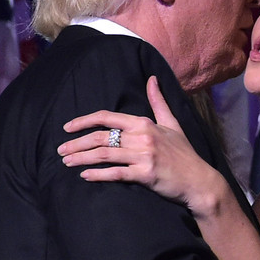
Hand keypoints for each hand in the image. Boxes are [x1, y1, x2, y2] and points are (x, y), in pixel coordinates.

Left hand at [58, 77, 226, 216]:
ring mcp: (144, 155)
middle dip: (77, 143)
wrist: (199, 181)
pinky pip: (115, 173)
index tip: (68, 127)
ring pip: (104, 154)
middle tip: (61, 150)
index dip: (84, 121)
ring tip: (67, 162)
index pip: (108, 117)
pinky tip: (85, 176)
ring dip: (81, 158)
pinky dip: (98, 175)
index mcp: (144, 123)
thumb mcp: (172, 124)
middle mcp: (142, 137)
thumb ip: (158, 102)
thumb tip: (152, 79)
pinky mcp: (145, 174)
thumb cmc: (184, 154)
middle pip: (101, 137)